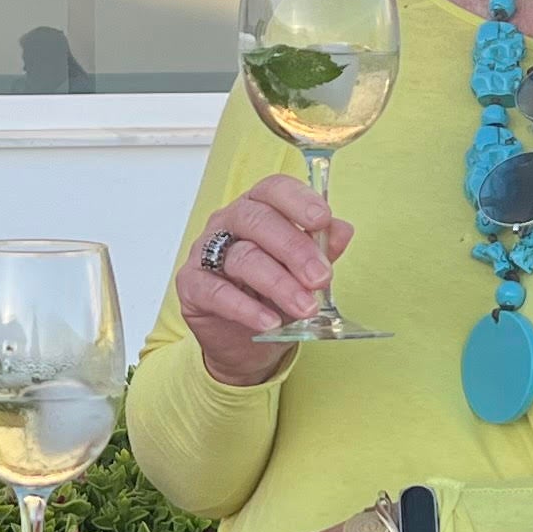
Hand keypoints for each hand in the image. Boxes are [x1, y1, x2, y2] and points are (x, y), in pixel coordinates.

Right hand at [178, 176, 350, 388]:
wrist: (245, 341)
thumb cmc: (272, 295)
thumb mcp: (304, 272)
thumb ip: (321, 249)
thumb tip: (341, 230)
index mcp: (258, 207)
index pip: (274, 189)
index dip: (298, 200)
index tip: (322, 219)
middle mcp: (228, 223)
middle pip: (258, 221)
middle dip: (294, 249)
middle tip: (320, 277)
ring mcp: (205, 252)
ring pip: (242, 257)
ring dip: (279, 284)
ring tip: (304, 307)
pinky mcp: (191, 285)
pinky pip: (216, 292)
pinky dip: (246, 308)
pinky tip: (269, 321)